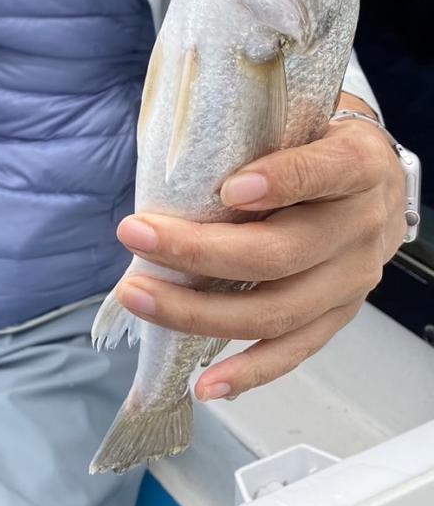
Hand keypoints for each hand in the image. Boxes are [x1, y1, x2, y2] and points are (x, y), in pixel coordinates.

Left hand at [112, 103, 405, 400]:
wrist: (371, 183)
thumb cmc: (313, 145)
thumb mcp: (296, 121)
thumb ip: (248, 135)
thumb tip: (171, 153)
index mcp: (355, 165)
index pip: (323, 173)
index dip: (280, 182)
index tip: (227, 190)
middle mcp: (359, 228)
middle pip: (281, 252)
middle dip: (198, 250)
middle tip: (135, 234)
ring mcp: (351, 281)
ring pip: (277, 310)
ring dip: (199, 311)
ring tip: (139, 296)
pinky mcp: (337, 317)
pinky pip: (292, 352)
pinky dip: (247, 372)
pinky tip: (205, 384)